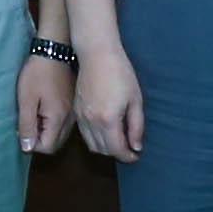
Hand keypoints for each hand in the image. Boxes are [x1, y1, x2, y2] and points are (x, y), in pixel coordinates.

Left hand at [14, 48, 73, 156]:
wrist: (55, 49)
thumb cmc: (37, 74)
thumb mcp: (26, 100)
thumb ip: (27, 125)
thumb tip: (27, 148)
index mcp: (58, 119)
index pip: (47, 147)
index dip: (32, 143)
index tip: (22, 128)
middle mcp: (70, 119)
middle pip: (55, 144)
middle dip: (40, 140)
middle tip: (27, 123)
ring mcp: (74, 112)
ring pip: (61, 135)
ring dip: (46, 132)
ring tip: (34, 115)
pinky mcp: (73, 104)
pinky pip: (64, 124)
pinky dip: (53, 124)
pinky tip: (44, 109)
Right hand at [73, 36, 148, 162]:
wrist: (96, 54)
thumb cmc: (121, 73)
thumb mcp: (135, 100)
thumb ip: (136, 126)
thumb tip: (136, 147)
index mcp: (108, 120)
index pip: (117, 150)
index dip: (128, 156)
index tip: (136, 155)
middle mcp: (91, 122)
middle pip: (103, 150)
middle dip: (117, 153)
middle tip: (129, 147)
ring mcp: (81, 117)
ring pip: (92, 145)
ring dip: (105, 148)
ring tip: (118, 140)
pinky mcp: (76, 111)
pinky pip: (84, 134)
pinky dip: (95, 139)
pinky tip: (105, 130)